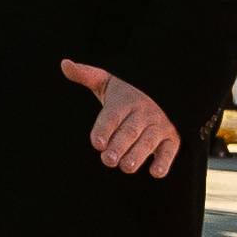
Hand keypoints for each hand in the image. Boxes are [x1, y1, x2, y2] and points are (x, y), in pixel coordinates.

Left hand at [60, 60, 180, 177]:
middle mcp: (143, 113)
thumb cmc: (125, 94)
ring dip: (138, 155)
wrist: (162, 90)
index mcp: (124, 101)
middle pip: (130, 131)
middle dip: (119, 146)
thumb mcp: (106, 82)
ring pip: (149, 141)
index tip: (97, 143)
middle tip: (107, 160)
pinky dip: (164, 161)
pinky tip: (155, 172)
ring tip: (127, 167)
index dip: (104, 129)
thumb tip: (64, 64)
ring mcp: (159, 126)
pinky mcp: (172, 139)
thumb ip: (86, 75)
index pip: (112, 116)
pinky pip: (170, 150)